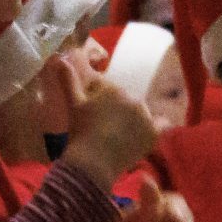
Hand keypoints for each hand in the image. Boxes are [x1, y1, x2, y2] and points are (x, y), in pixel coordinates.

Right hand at [59, 68, 158, 190]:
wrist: (93, 162)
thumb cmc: (80, 132)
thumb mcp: (73, 104)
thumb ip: (68, 80)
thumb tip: (60, 59)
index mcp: (114, 89)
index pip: (108, 91)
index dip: (99, 102)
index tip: (92, 116)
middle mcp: (133, 98)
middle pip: (125, 102)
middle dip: (116, 110)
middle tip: (103, 128)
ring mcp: (145, 116)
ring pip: (140, 113)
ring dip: (133, 119)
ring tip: (118, 135)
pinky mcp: (153, 133)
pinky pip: (161, 125)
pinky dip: (159, 125)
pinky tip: (155, 128)